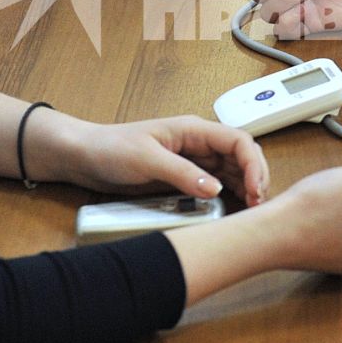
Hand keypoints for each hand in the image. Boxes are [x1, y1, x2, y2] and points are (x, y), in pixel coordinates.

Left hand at [29, 111, 270, 205]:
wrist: (84, 157)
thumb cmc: (110, 148)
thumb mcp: (146, 160)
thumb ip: (181, 173)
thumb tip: (214, 189)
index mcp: (193, 130)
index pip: (238, 141)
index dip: (253, 165)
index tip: (254, 189)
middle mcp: (197, 144)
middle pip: (240, 157)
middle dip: (254, 179)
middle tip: (257, 205)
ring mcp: (191, 162)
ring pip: (230, 173)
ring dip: (244, 189)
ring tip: (249, 211)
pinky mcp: (182, 178)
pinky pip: (213, 187)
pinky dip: (226, 198)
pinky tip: (229, 212)